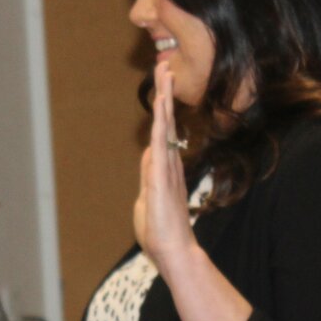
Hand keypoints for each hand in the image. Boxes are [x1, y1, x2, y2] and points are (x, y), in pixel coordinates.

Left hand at [132, 61, 196, 274]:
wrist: (173, 252)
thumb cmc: (160, 233)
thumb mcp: (147, 201)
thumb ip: (148, 177)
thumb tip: (149, 157)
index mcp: (165, 170)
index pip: (162, 133)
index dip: (162, 111)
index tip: (161, 89)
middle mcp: (169, 164)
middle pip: (166, 123)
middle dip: (165, 95)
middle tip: (165, 68)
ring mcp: (167, 169)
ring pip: (165, 127)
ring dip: (164, 100)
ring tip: (164, 74)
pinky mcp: (162, 177)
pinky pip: (161, 144)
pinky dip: (161, 123)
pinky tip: (161, 105)